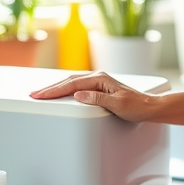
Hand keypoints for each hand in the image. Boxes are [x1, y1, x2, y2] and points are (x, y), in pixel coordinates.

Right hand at [29, 72, 158, 122]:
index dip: (54, 90)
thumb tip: (78, 95)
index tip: (40, 95)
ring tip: (42, 93)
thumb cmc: (136, 106)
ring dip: (56, 88)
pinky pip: (77, 86)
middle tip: (34, 94)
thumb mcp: (117, 104)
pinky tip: (60, 92)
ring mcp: (98, 81)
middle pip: (68, 81)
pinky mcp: (99, 87)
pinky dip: (65, 89)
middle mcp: (98, 77)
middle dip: (50, 88)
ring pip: (71, 83)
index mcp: (100, 78)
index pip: (72, 85)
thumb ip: (97, 98)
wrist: (149, 107)